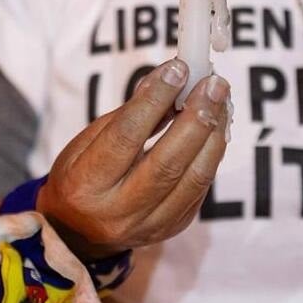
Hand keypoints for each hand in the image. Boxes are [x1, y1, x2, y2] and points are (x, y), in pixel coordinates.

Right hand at [37, 59, 229, 259]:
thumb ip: (128, 114)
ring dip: (214, 134)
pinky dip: (212, 152)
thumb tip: (168, 78)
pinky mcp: (174, 226)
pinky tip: (217, 126)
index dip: (154, 100)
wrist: (80, 233)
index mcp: (85, 184)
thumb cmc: (82, 176)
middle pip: (167, 163)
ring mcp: (150, 224)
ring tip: (222, 100)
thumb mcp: (88, 143)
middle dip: (196, 118)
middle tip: (214, 84)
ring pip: (194, 178)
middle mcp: (118, 211)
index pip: (125, 137)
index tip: (178, 69)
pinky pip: (201, 187)